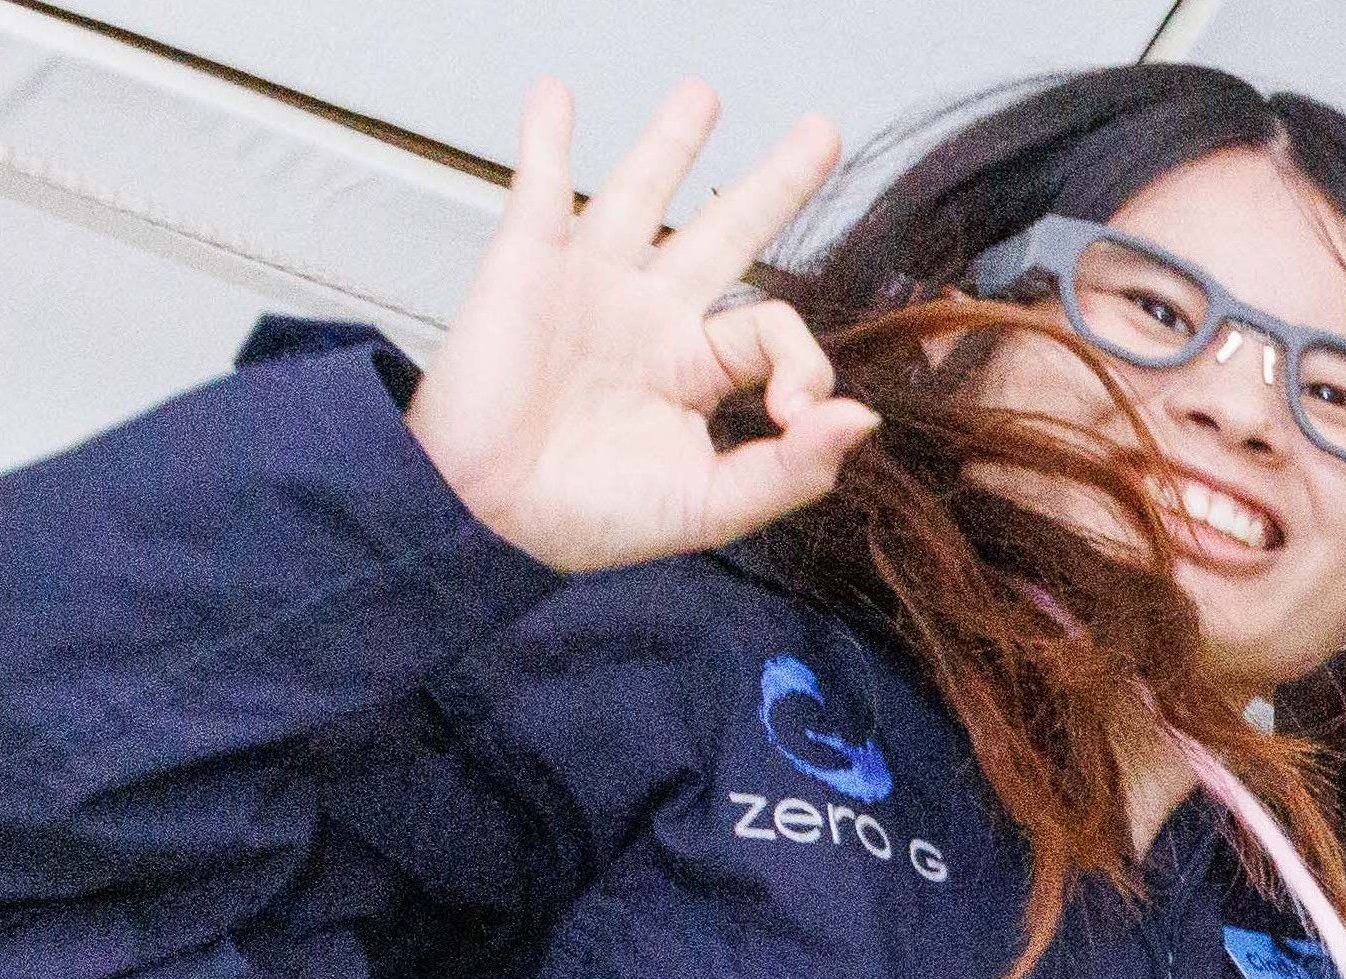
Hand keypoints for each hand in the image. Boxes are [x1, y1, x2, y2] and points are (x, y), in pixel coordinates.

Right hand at [406, 80, 877, 572]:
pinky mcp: (528, 264)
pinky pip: (541, 187)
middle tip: (822, 134)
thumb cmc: (586, 520)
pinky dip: (545, 139)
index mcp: (697, 371)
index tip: (792, 416)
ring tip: (704, 92)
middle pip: (730, 232)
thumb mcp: (708, 507)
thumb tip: (862, 419)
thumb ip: (790, 470)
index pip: (775, 330)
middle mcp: (652, 317)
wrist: (483, 516)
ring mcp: (592, 283)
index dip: (804, 363)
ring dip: (671, 141)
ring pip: (644, 194)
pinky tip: (554, 96)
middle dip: (776, 183)